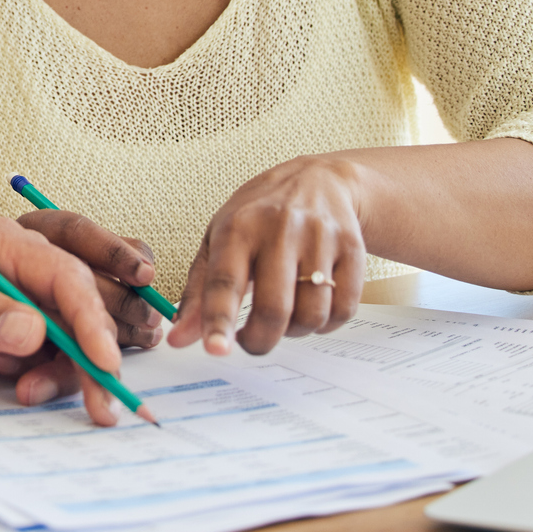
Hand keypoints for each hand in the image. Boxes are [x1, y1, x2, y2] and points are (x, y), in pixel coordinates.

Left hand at [0, 216, 131, 425]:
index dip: (91, 319)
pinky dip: (44, 379)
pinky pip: (48, 360)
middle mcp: (21, 271)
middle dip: (94, 357)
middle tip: (101, 405)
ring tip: (26, 393)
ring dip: (65, 373)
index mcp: (4, 243)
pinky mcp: (12, 337)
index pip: (64, 276)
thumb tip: (34, 332)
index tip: (103, 362)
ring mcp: (19, 305)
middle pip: (80, 310)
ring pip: (70, 341)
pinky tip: (16, 387)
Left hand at [168, 154, 365, 357]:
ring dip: (295, 332)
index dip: (219, 321)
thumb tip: (179, 338)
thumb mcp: (218, 241)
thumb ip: (198, 292)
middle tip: (252, 341)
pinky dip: (326, 323)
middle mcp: (280, 229)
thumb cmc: (258, 216)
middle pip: (274, 308)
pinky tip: (312, 306)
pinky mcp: (353, 249)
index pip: (226, 282)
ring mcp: (320, 238)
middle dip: (261, 341)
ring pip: (311, 315)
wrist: (319, 180)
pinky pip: (343, 309)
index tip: (217, 351)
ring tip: (284, 316)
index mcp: (239, 227)